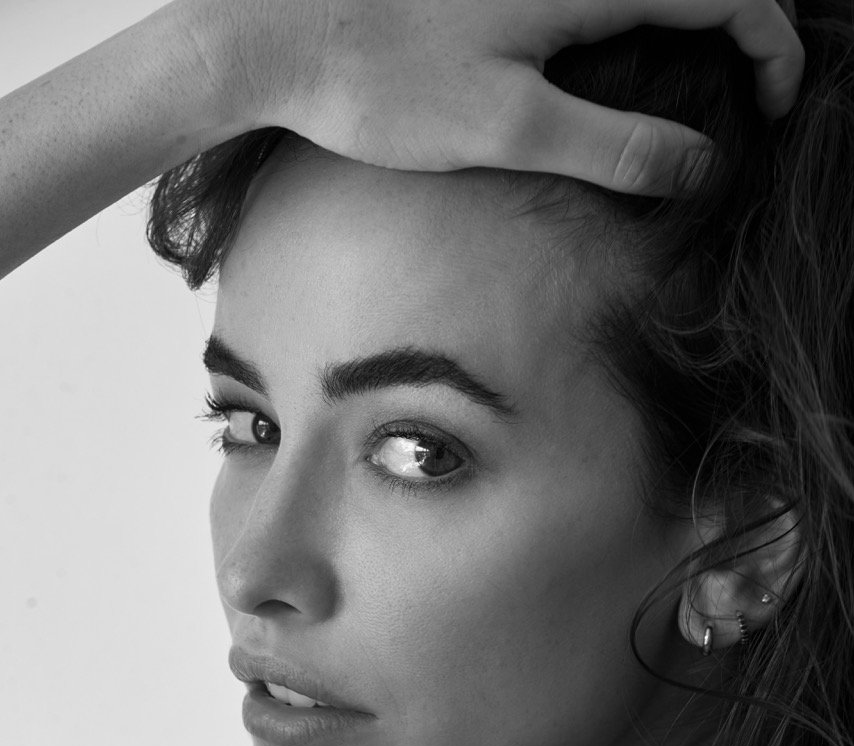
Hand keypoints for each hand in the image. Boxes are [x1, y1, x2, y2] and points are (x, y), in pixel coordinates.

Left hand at [187, 0, 804, 194]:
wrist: (280, 35)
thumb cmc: (384, 83)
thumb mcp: (507, 127)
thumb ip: (610, 143)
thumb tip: (697, 164)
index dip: (773, 43)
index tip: (773, 107)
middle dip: (744, 27)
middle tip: (752, 97)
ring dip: (690, 26)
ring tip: (701, 91)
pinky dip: (634, 25)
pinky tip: (617, 73)